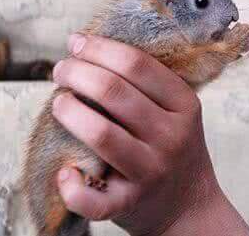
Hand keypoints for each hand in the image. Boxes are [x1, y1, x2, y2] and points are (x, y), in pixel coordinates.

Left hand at [51, 33, 248, 235]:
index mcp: (184, 105)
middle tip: (61, 69)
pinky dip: (70, 184)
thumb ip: (147, 86)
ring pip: (101, 133)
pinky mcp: (129, 203)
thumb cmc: (173, 150)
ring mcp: (151, 170)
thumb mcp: (177, 112)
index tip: (77, 42)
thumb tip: (90, 49)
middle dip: (77, 72)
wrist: (189, 206)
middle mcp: (171, 135)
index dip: (100, 49)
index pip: (138, 64)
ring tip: (59, 103)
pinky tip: (64, 171)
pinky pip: (92, 197)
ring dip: (68, 111)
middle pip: (114, 91)